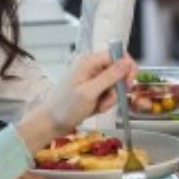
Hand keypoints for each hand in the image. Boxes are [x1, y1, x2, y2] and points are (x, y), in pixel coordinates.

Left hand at [17, 51, 134, 153]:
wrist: (50, 123)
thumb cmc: (65, 107)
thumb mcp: (89, 92)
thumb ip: (109, 76)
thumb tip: (127, 61)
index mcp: (90, 61)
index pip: (118, 55)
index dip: (127, 68)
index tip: (129, 84)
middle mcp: (92, 66)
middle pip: (119, 71)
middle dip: (117, 88)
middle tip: (109, 100)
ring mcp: (93, 77)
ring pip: (115, 84)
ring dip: (111, 98)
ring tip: (97, 107)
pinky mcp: (94, 88)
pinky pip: (109, 92)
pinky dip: (106, 102)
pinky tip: (95, 108)